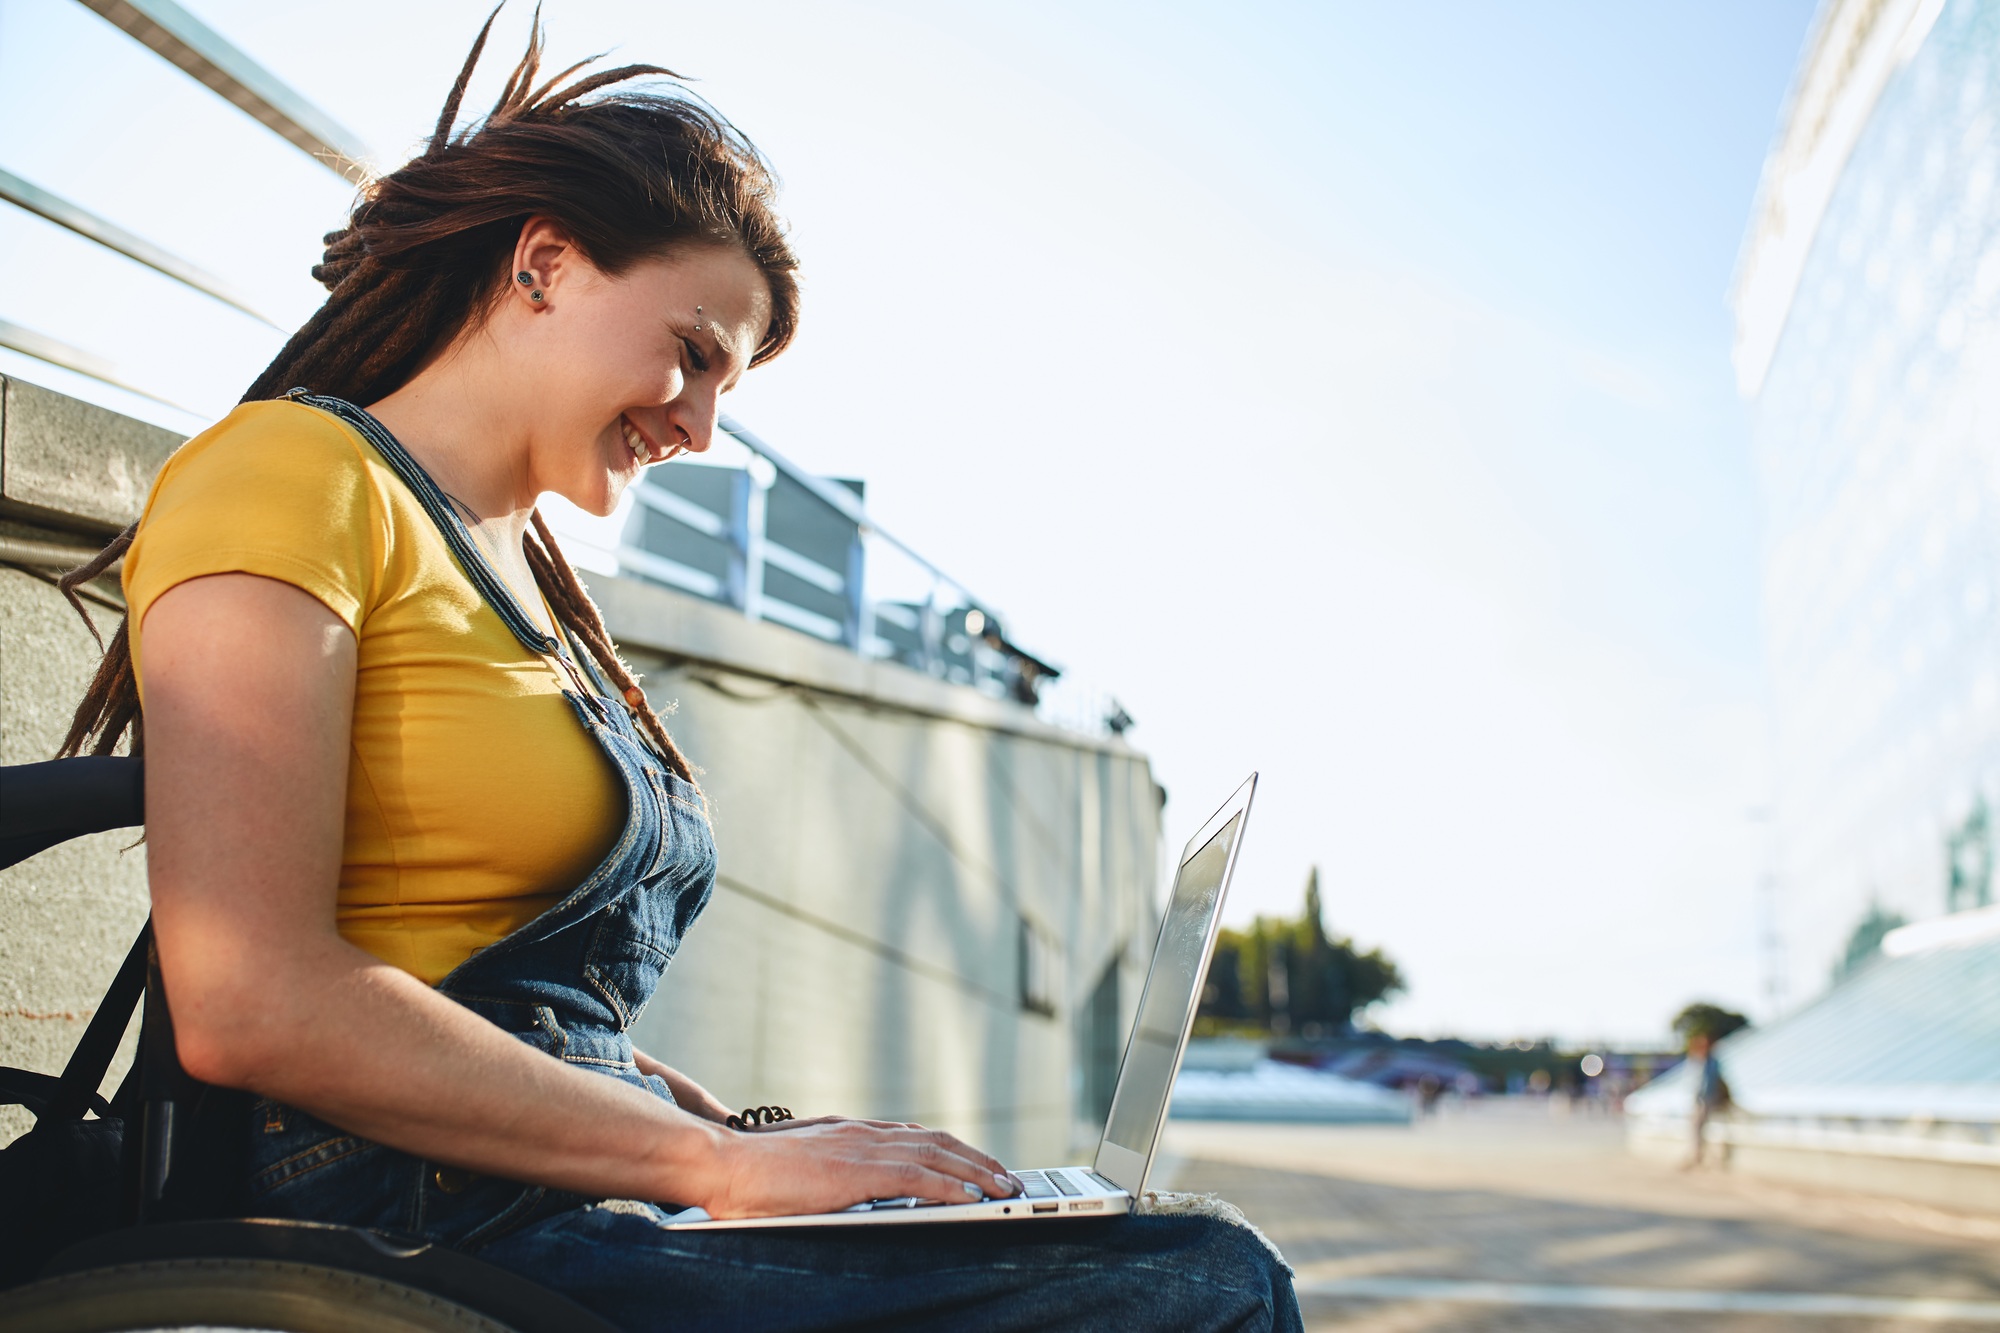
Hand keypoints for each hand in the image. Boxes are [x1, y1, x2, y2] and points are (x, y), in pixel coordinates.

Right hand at [701, 1119, 1020, 1217]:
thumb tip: (845, 1187)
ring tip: (1003, 1186)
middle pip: (935, 1140)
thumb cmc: (748, 1176)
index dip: (950, 1149)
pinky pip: (917, 1178)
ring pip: (935, 1155)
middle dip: (975, 1158)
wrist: (720, 1164)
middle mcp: (862, 1133)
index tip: (974, 1162)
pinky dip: (949, 1187)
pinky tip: (970, 1198)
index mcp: (848, 1133)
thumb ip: (829, 1171)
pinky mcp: (857, 1172)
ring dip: (975, 1171)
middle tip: (1005, 1175)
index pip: (913, 1136)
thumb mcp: (800, 1168)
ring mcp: (861, 1149)